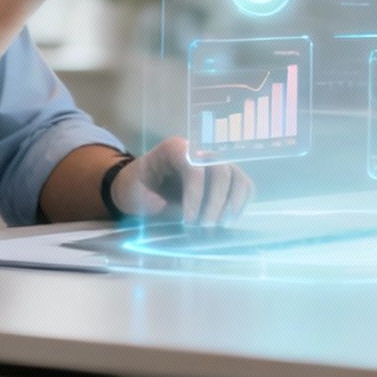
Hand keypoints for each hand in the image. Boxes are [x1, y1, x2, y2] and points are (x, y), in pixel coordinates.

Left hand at [111, 137, 254, 226]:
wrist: (141, 183)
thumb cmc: (137, 186)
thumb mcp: (133, 192)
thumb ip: (148, 199)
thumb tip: (166, 206)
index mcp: (175, 148)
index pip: (194, 167)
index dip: (195, 195)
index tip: (188, 221)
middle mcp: (200, 150)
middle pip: (221, 170)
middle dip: (215, 202)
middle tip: (204, 227)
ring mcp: (216, 161)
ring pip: (237, 176)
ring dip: (232, 203)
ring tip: (220, 225)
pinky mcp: (225, 175)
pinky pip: (244, 185)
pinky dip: (241, 203)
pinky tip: (228, 220)